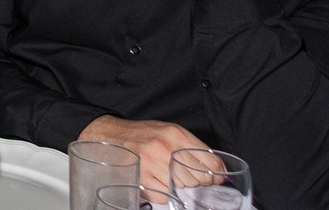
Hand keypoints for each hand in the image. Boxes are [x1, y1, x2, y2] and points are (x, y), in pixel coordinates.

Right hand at [77, 117, 206, 195]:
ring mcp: (152, 164)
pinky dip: (163, 192)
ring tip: (168, 174)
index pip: (211, 162)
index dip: (216, 174)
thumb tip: (217, 169)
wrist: (110, 134)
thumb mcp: (169, 131)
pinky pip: (164, 196)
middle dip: (196, 180)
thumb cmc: (143, 134)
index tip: (214, 178)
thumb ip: (192, 146)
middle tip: (186, 175)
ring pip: (183, 188)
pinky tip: (156, 180)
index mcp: (176, 135)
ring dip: (179, 185)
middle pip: (199, 178)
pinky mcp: (141, 178)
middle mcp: (165, 149)